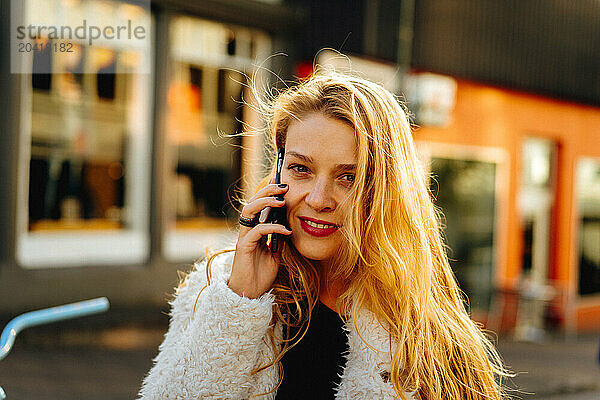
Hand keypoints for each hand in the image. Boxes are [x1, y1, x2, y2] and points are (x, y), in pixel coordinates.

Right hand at [228, 180, 291, 298]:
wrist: (250, 294)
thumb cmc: (261, 274)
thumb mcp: (276, 254)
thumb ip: (279, 240)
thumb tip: (290, 226)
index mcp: (254, 230)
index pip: (259, 206)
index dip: (268, 193)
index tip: (282, 183)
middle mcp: (247, 231)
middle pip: (252, 202)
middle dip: (266, 191)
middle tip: (283, 186)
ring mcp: (244, 237)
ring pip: (248, 211)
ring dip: (264, 203)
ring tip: (281, 200)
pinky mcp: (244, 247)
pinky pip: (257, 231)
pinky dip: (272, 228)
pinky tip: (286, 230)